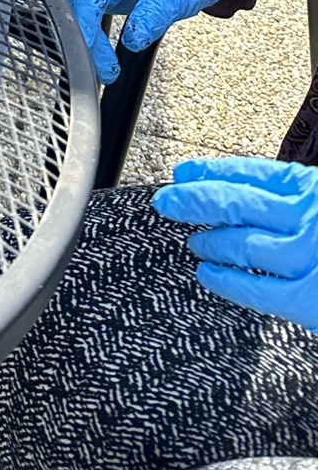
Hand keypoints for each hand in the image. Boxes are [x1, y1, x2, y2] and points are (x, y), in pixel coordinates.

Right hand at [59, 0, 245, 83]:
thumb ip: (152, 17)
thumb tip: (132, 40)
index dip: (86, 19)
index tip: (87, 46)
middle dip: (84, 34)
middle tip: (101, 66)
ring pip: (73, 4)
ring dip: (83, 34)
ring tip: (100, 64)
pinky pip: (82, 7)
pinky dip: (87, 30)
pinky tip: (95, 48)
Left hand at [154, 156, 317, 329]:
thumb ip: (300, 198)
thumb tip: (247, 193)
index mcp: (313, 187)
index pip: (251, 171)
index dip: (212, 171)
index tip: (185, 172)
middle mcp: (308, 216)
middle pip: (236, 202)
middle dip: (195, 200)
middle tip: (167, 201)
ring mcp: (308, 256)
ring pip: (242, 243)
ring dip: (210, 239)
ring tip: (192, 239)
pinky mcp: (310, 298)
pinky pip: (259, 289)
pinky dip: (229, 281)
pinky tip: (208, 274)